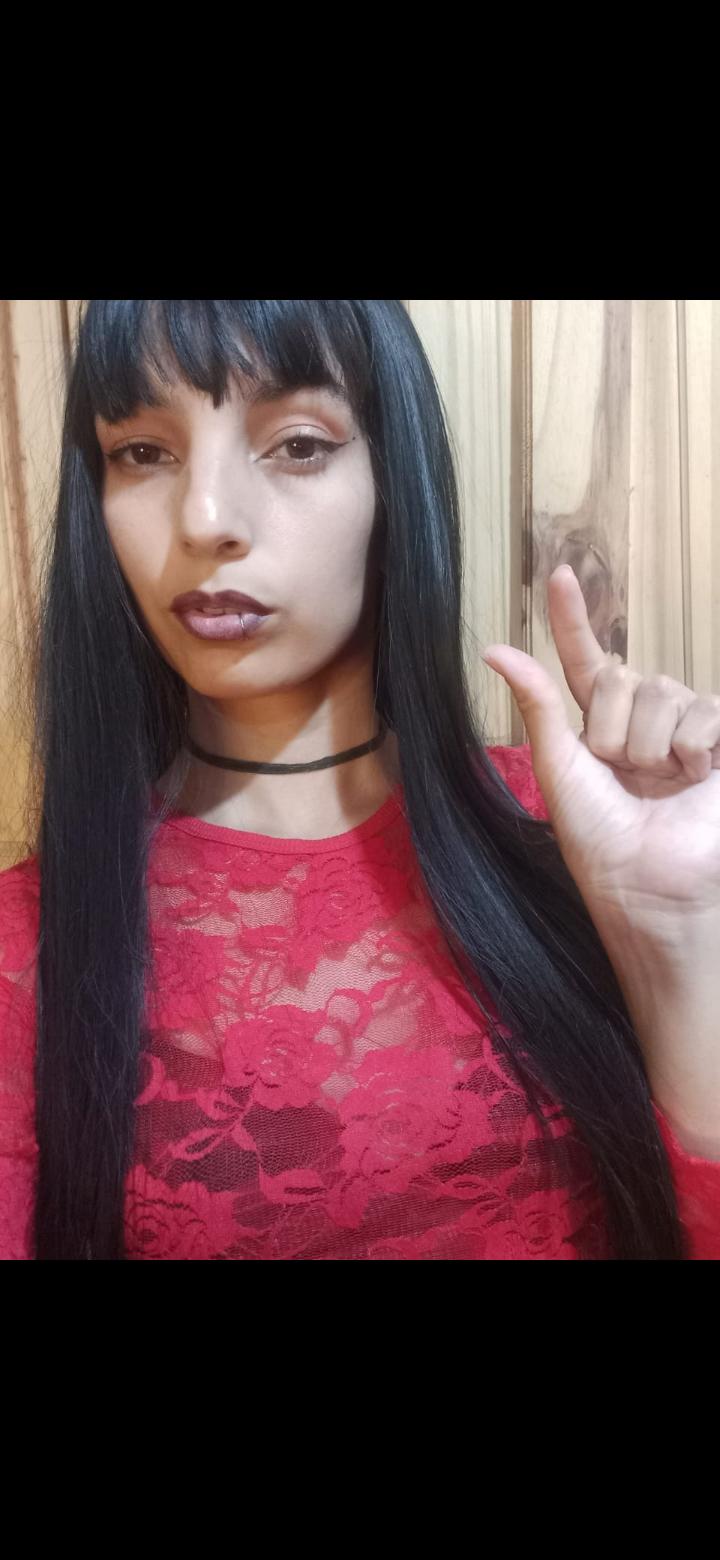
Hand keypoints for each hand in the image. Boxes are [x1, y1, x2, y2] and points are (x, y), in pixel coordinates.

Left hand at [482, 564, 719, 959]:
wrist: (649, 888)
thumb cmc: (601, 844)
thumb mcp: (560, 769)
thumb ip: (538, 705)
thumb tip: (494, 648)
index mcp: (599, 728)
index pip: (586, 660)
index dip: (573, 619)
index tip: (562, 573)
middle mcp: (645, 721)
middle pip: (626, 678)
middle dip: (616, 732)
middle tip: (625, 780)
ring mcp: (687, 731)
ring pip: (664, 692)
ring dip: (653, 748)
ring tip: (660, 788)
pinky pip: (706, 713)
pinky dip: (694, 749)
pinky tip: (696, 781)